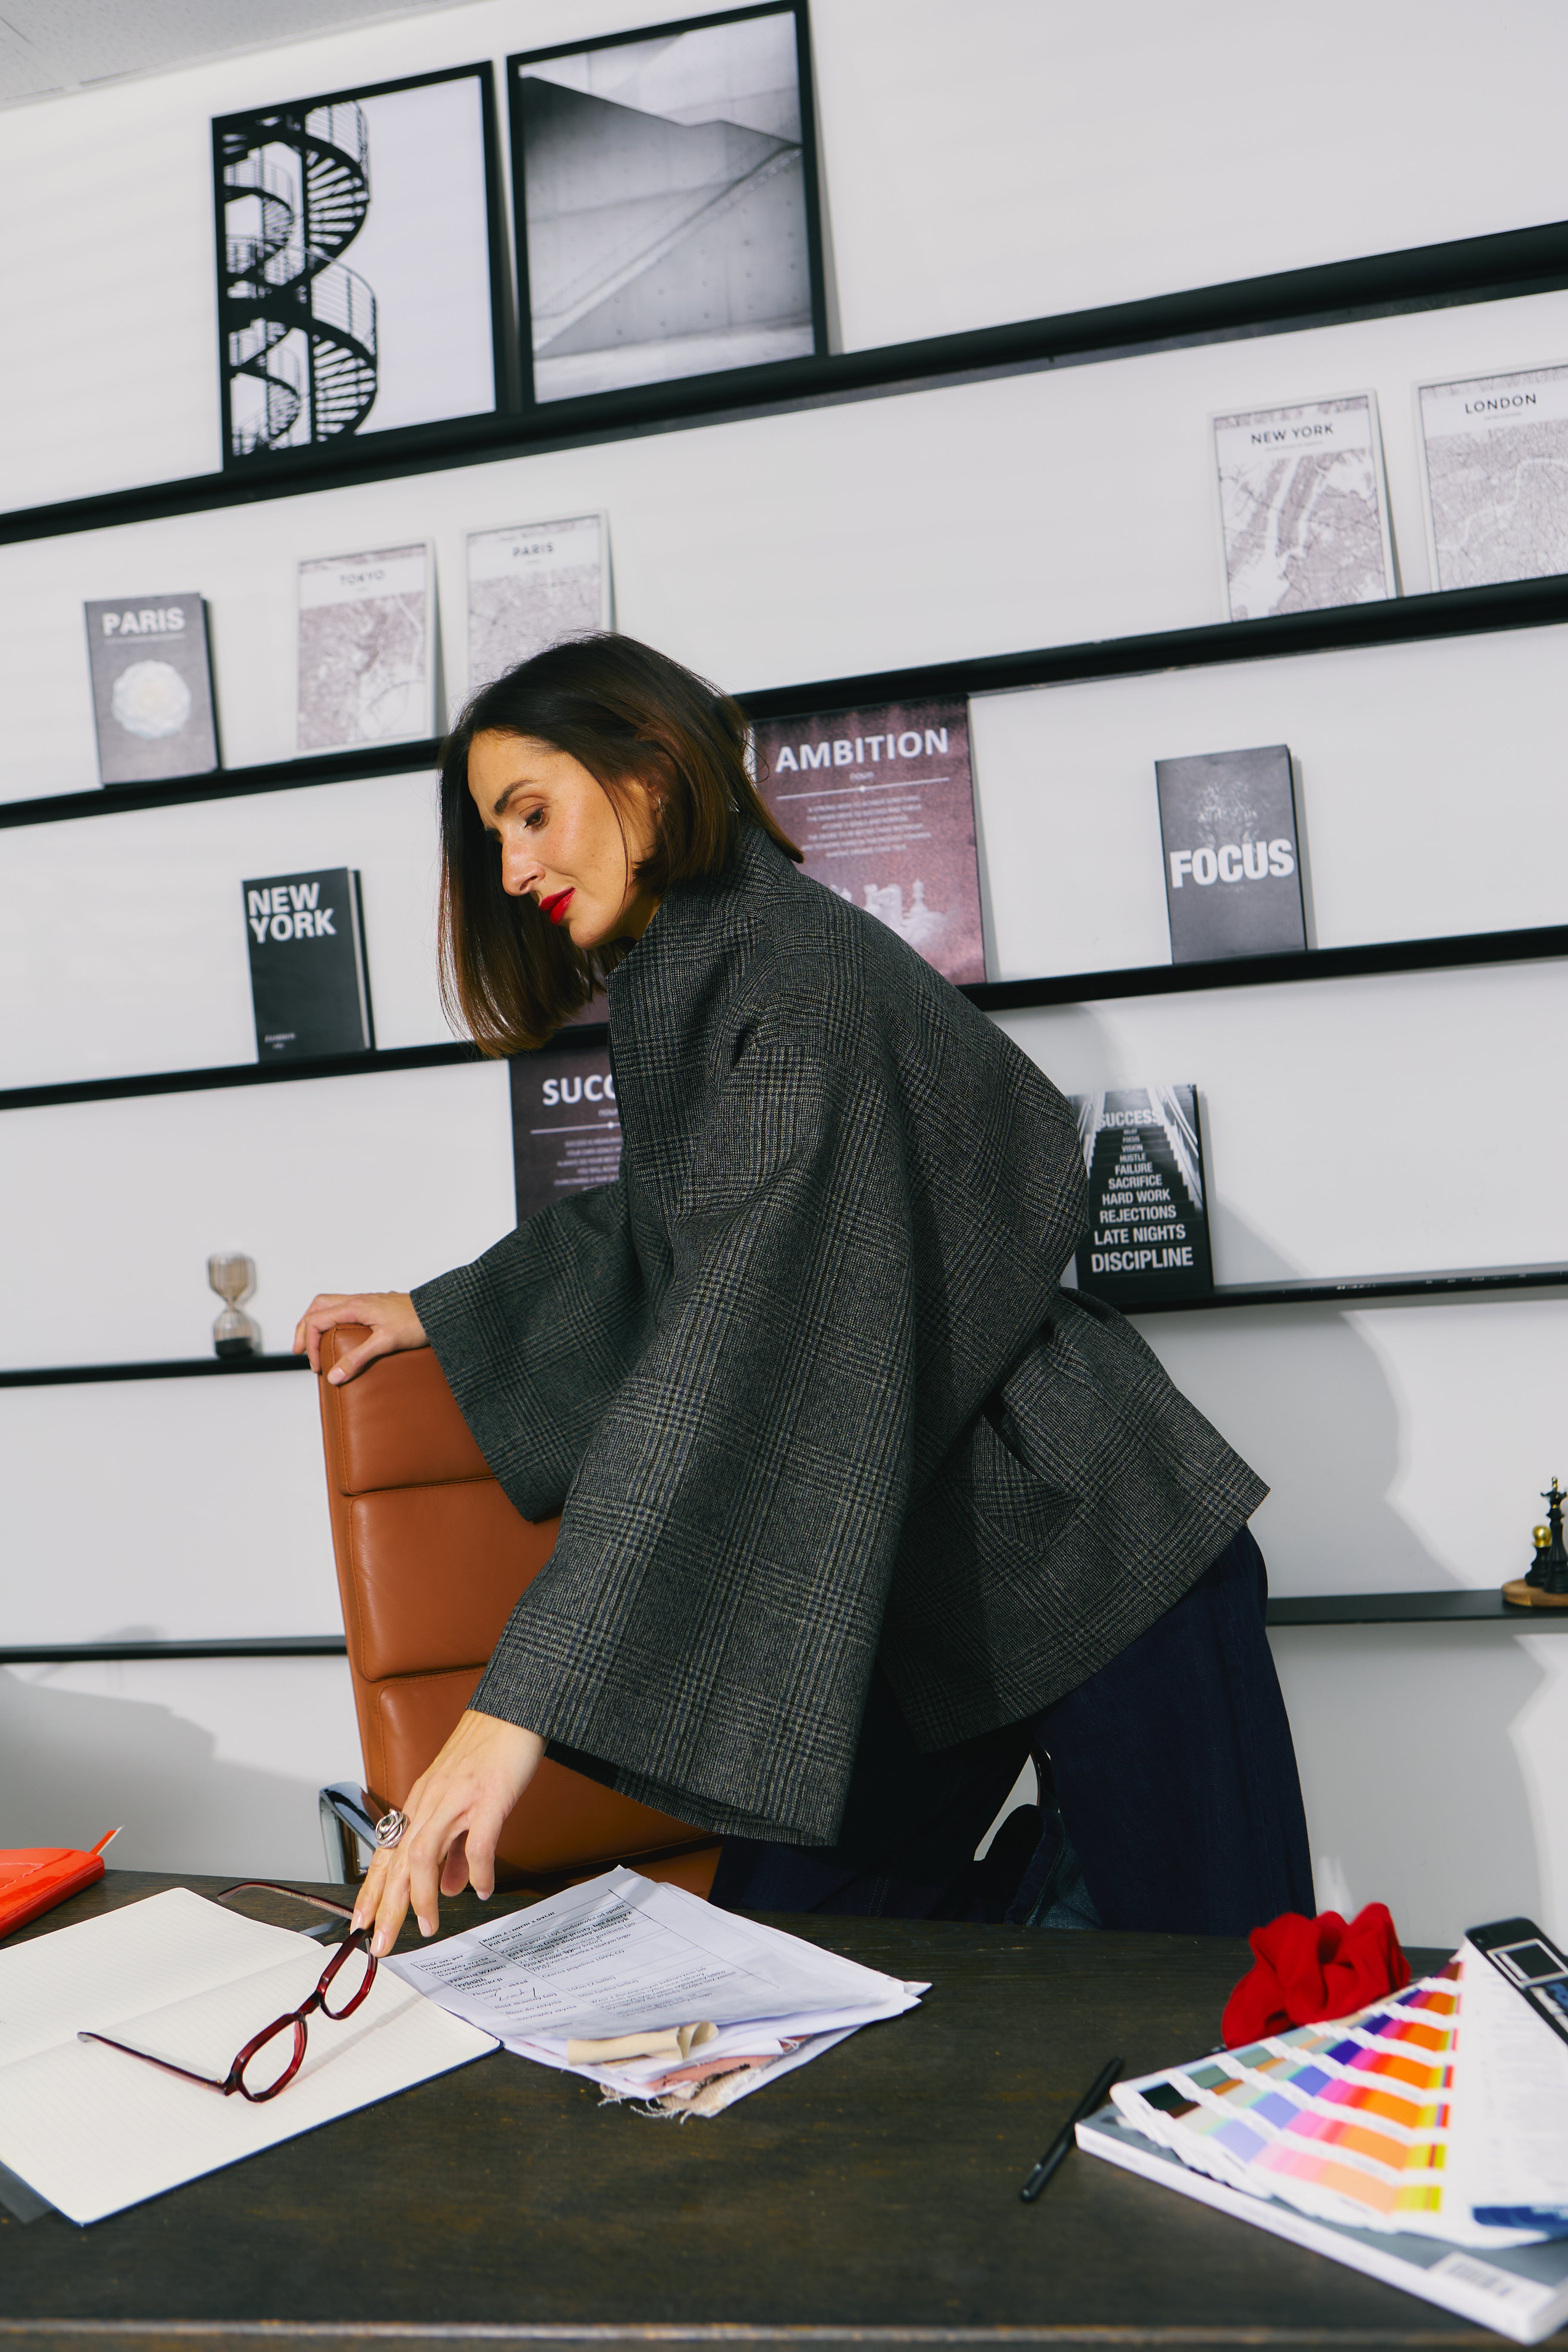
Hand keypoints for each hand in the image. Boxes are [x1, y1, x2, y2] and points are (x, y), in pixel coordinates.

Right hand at [293, 1290, 427, 1382]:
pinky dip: (333, 1321)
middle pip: (318, 1307)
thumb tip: (333, 1376)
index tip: (317, 1366)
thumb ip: (357, 1358)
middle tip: (300, 1351)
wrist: (440, 1311)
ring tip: (314, 1342)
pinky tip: (339, 1335)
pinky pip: (344, 1308)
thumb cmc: (417, 1322)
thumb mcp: (385, 1343)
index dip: (309, 1343)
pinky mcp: (375, 1307)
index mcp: (354, 1307)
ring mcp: (366, 1302)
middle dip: (304, 1328)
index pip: (316, 1320)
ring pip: (330, 1305)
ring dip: (317, 1322)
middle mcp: (357, 1301)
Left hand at [351, 1711, 543, 1953]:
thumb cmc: (487, 1751)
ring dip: (422, 1895)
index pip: (388, 1853)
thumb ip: (453, 1848)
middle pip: (399, 1861)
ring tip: (427, 1926)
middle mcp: (432, 1801)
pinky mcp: (488, 1796)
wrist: (512, 1710)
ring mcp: (458, 1798)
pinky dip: (477, 1870)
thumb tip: (448, 1888)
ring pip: (425, 1853)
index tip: (362, 1924)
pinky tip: (482, 1889)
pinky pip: (478, 1841)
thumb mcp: (462, 1801)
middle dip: (388, 1907)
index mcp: (422, 1802)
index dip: (373, 1891)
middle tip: (382, 1944)